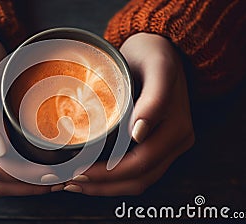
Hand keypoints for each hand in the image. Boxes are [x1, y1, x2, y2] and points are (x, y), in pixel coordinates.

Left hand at [64, 33, 194, 195]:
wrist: (160, 49)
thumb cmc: (154, 54)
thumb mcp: (157, 68)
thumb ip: (154, 100)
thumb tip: (139, 134)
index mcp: (177, 129)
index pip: (140, 164)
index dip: (108, 174)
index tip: (77, 171)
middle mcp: (176, 143)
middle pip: (138, 179)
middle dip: (102, 185)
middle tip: (68, 181)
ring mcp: (168, 147)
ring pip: (137, 181)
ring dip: (105, 187)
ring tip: (74, 183)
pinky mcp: (157, 145)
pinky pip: (137, 171)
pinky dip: (112, 179)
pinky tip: (90, 175)